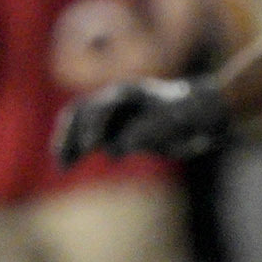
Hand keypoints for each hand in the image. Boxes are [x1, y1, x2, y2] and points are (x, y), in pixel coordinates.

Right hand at [53, 75, 232, 165]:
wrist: (200, 112)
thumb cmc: (190, 115)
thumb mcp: (176, 123)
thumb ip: (150, 131)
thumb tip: (119, 146)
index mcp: (131, 95)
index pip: (103, 107)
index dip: (95, 127)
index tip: (91, 148)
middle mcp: (116, 100)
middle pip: (82, 111)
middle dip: (71, 134)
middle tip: (65, 161)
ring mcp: (113, 112)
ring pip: (78, 121)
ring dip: (67, 141)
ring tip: (62, 165)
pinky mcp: (112, 127)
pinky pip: (86, 134)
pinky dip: (75, 146)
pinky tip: (68, 163)